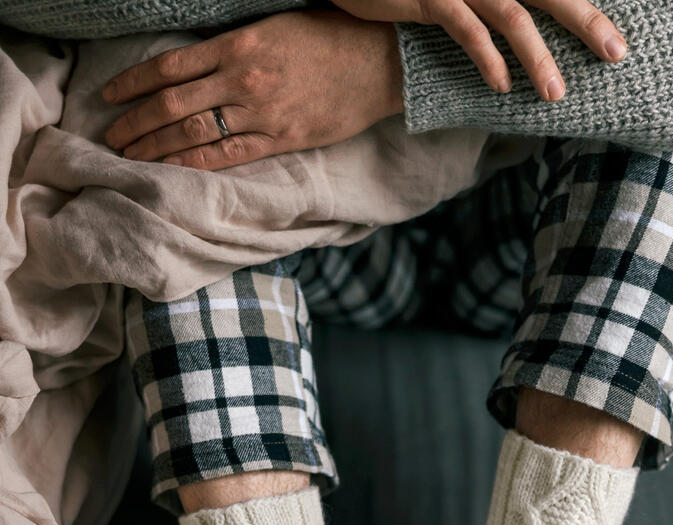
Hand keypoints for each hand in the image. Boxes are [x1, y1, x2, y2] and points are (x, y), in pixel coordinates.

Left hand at [102, 11, 403, 170]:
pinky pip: (230, 156)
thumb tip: (197, 61)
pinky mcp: (282, 139)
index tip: (111, 94)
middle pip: (174, 103)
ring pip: (195, 133)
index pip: (171, 65)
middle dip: (137, 122)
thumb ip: (235, 44)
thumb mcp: (276, 23)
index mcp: (239, 44)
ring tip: (132, 156)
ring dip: (158, 147)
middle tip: (112, 136)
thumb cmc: (331, 36)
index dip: (134, 81)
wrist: (380, 63)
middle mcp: (244, 79)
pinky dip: (197, 164)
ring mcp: (262, 113)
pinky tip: (174, 171)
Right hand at [333, 0, 627, 99]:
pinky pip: (465, 29)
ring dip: (537, 56)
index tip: (615, 38)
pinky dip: (487, 59)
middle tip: (615, 54)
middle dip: (586, 21)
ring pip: (512, 14)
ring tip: (556, 93)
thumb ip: (495, 7)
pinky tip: (501, 87)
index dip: (585, 9)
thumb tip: (532, 32)